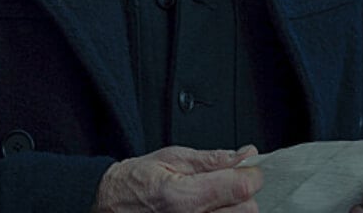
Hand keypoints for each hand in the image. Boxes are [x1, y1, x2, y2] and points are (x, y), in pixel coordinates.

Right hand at [91, 145, 262, 212]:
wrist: (111, 206)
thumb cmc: (135, 182)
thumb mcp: (171, 158)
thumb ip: (212, 159)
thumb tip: (245, 155)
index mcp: (184, 197)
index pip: (241, 188)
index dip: (251, 174)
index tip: (248, 168)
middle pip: (248, 210)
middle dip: (242, 192)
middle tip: (225, 181)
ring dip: (235, 208)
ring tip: (215, 198)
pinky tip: (211, 208)